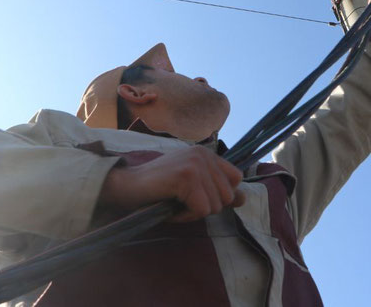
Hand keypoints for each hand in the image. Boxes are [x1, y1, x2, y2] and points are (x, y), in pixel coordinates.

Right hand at [100, 146, 245, 221]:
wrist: (126, 186)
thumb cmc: (157, 188)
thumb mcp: (192, 186)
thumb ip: (217, 190)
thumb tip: (244, 199)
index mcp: (207, 153)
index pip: (236, 179)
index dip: (220, 194)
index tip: (197, 196)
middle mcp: (204, 155)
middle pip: (227, 196)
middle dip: (206, 206)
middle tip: (182, 201)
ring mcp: (195, 164)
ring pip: (214, 206)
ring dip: (193, 213)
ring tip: (174, 203)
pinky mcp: (186, 177)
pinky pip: (201, 210)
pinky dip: (185, 216)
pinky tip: (171, 209)